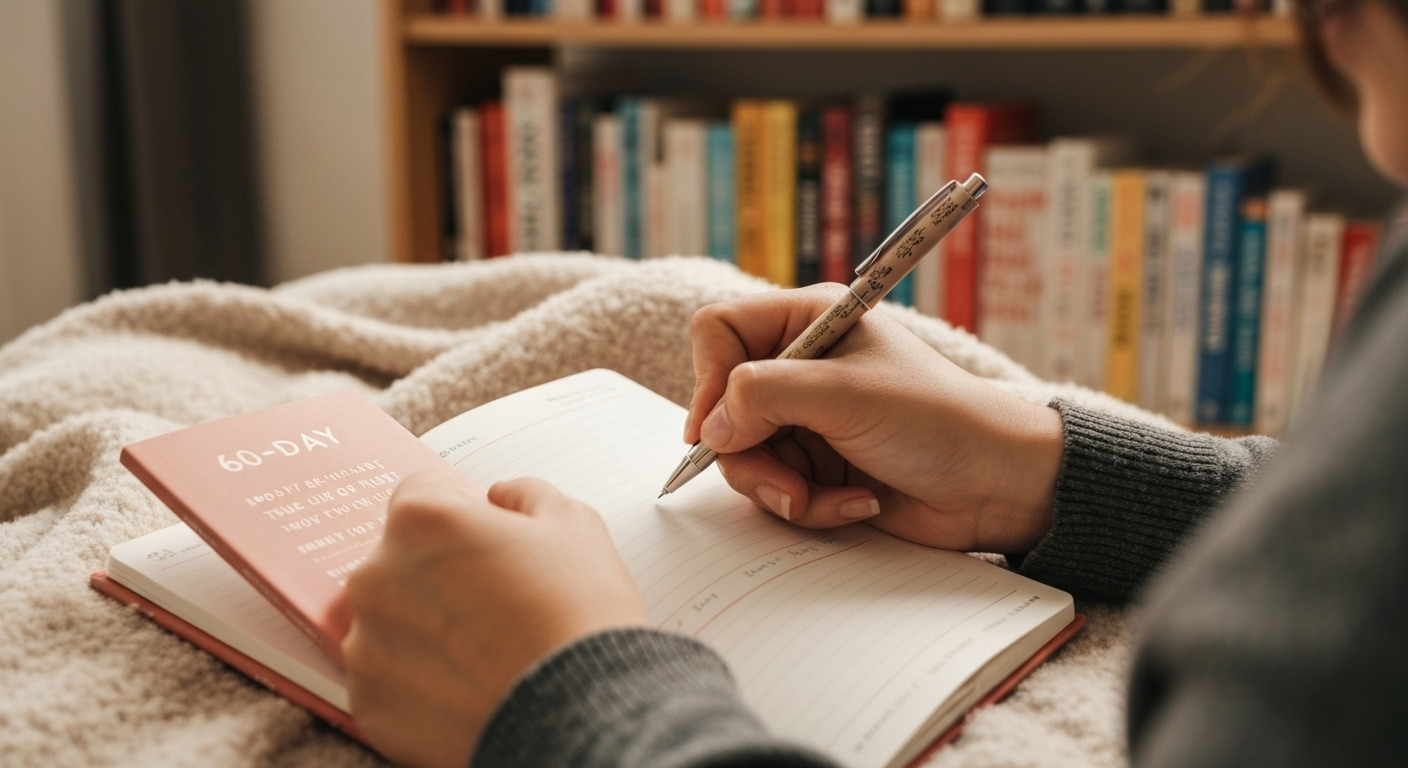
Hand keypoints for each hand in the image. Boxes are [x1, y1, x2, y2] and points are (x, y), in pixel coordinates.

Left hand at [340, 473, 643, 767]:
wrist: (580, 712)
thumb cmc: (580, 615)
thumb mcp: (574, 526)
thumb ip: (527, 494)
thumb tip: (502, 497)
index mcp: (421, 521)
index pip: (420, 495)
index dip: (459, 515)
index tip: (485, 544)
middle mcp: (376, 577)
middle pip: (399, 560)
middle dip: (437, 574)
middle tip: (492, 604)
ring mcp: (366, 645)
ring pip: (389, 622)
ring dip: (424, 630)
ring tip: (483, 653)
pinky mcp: (368, 704)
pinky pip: (385, 680)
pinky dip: (417, 684)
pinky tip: (466, 688)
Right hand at [686, 285, 1063, 554]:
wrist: (995, 485)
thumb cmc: (937, 420)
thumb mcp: (845, 393)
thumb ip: (764, 395)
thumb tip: (711, 427)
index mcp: (807, 321)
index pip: (718, 331)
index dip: (708, 379)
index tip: (717, 429)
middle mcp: (799, 367)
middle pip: (721, 406)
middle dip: (748, 454)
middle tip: (785, 481)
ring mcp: (805, 420)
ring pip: (741, 457)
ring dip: (778, 488)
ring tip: (819, 499)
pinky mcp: (815, 468)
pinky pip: (774, 490)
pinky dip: (807, 507)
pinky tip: (855, 506)